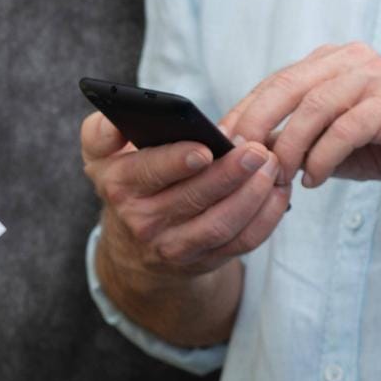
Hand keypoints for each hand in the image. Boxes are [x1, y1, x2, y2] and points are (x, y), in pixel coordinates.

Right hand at [81, 111, 289, 276]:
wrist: (134, 244)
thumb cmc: (128, 179)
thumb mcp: (101, 154)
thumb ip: (103, 130)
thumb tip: (117, 119)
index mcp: (119, 185)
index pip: (148, 172)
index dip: (177, 161)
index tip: (206, 148)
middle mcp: (142, 221)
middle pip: (193, 198)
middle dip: (229, 173)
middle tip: (258, 150)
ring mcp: (174, 246)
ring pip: (221, 224)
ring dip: (252, 194)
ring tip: (272, 165)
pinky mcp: (205, 260)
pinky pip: (241, 242)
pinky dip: (266, 217)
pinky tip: (278, 190)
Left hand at [221, 42, 380, 191]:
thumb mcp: (330, 139)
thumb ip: (293, 137)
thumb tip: (242, 151)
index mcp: (331, 61)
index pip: (275, 82)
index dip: (244, 111)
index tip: (218, 143)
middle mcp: (352, 60)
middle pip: (286, 87)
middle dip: (256, 125)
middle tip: (238, 159)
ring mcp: (375, 77)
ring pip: (313, 107)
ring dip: (289, 147)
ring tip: (278, 177)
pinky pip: (344, 129)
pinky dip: (322, 157)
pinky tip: (314, 180)